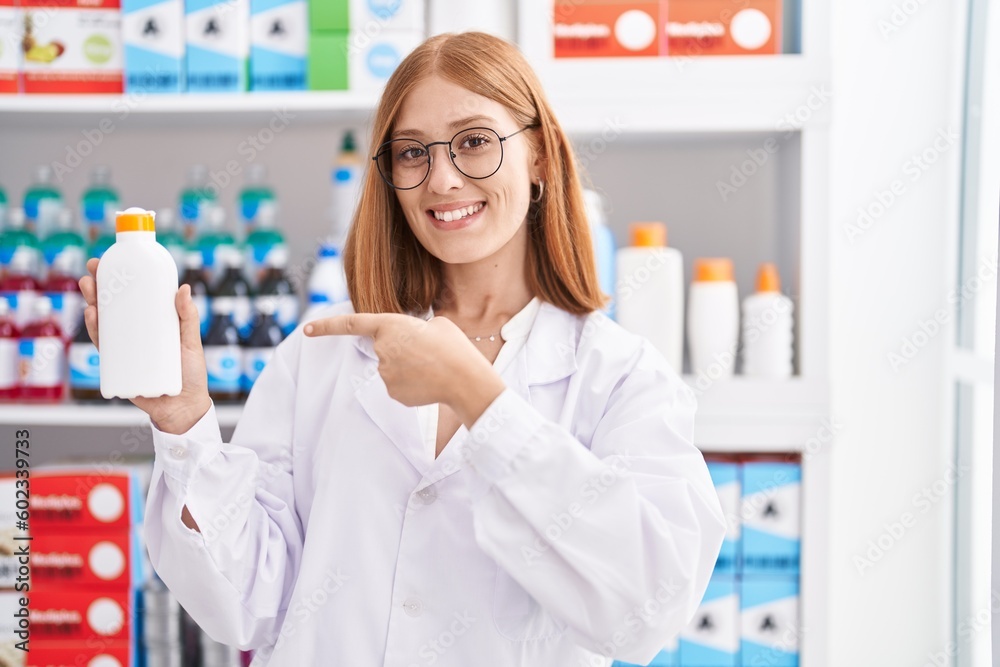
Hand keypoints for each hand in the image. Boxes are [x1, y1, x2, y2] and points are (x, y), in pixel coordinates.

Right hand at [79, 258, 211, 434]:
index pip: (132, 295)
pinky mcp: (118, 364)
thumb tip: (184, 288)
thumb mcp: (191, 342)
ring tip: (90, 290)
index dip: (118, 278)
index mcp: (151, 322)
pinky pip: (102, 345)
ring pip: (103, 322)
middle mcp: (134, 332)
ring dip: (92, 304)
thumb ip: (188, 318)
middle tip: (92, 272)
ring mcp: (125, 347)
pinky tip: (92, 315)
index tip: (109, 260)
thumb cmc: (190, 374)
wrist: (182, 407)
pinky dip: (95, 330)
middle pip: (112, 305)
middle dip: (98, 287)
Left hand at [304, 313, 505, 425]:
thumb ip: (413, 330)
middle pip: (383, 348)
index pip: (351, 323)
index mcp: (390, 325)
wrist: (464, 379)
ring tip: (433, 367)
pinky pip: (399, 384)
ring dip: (409, 367)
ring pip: (392, 368)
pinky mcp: (393, 393)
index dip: (326, 326)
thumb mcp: (436, 324)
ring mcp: (384, 374)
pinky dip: (412, 383)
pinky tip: (429, 382)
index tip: (306, 328)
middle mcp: (381, 350)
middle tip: (428, 351)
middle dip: (401, 349)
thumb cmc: (454, 347)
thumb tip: (409, 344)